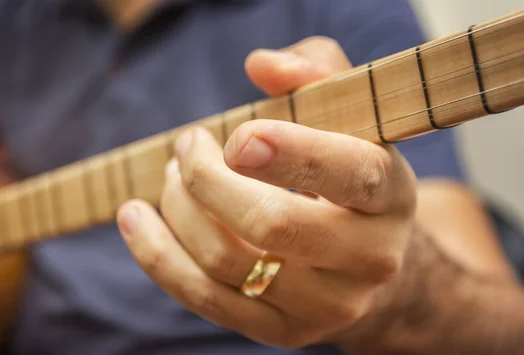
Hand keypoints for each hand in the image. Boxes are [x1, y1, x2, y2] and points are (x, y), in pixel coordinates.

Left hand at [117, 38, 417, 347]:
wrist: (363, 255)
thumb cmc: (343, 170)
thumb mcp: (346, 111)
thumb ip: (312, 70)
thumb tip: (260, 65)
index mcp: (391, 194)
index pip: (350, 173)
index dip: (287, 151)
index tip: (233, 137)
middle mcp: (369, 258)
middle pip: (273, 224)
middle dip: (209, 179)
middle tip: (187, 146)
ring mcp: (327, 305)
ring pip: (228, 262)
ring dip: (180, 209)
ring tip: (171, 177)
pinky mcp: (284, 331)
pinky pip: (205, 299)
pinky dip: (159, 256)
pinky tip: (135, 219)